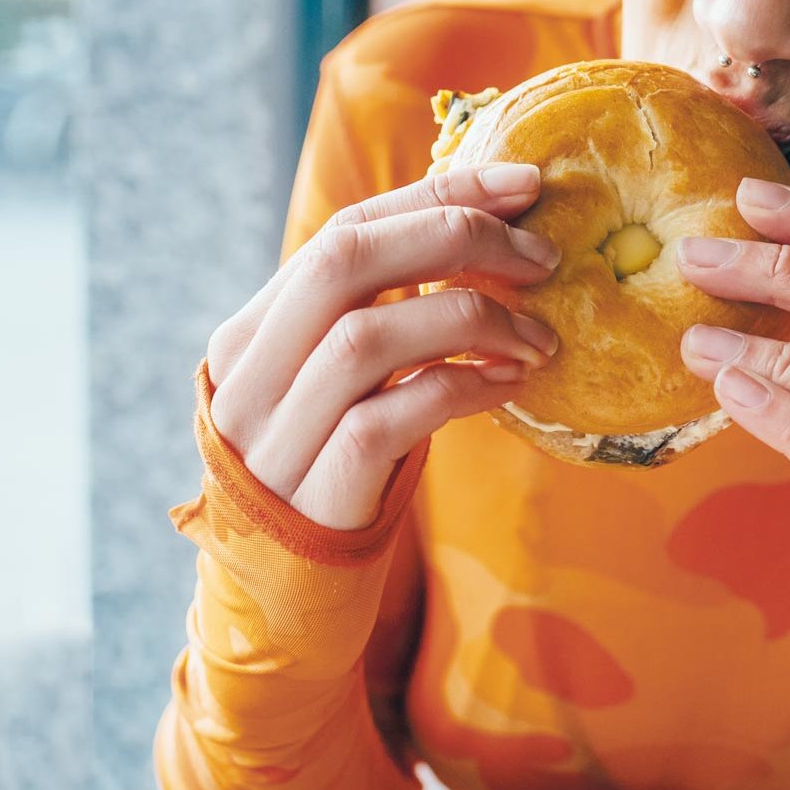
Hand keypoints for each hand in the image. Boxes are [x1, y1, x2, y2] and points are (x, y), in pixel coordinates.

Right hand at [206, 164, 561, 532]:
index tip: (522, 184)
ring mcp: (276, 436)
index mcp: (247, 333)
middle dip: (455, 237)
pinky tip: (510, 385)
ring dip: (473, 320)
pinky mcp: (317, 492)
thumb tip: (481, 234)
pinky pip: (395, 416)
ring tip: (540, 337)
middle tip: (541, 255)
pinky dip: (463, 388)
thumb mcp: (334, 390)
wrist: (284, 604)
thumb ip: (373, 318)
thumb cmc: (330, 475)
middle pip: (344, 261)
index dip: (436, 194)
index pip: (342, 231)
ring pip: (369, 337)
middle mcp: (247, 376)